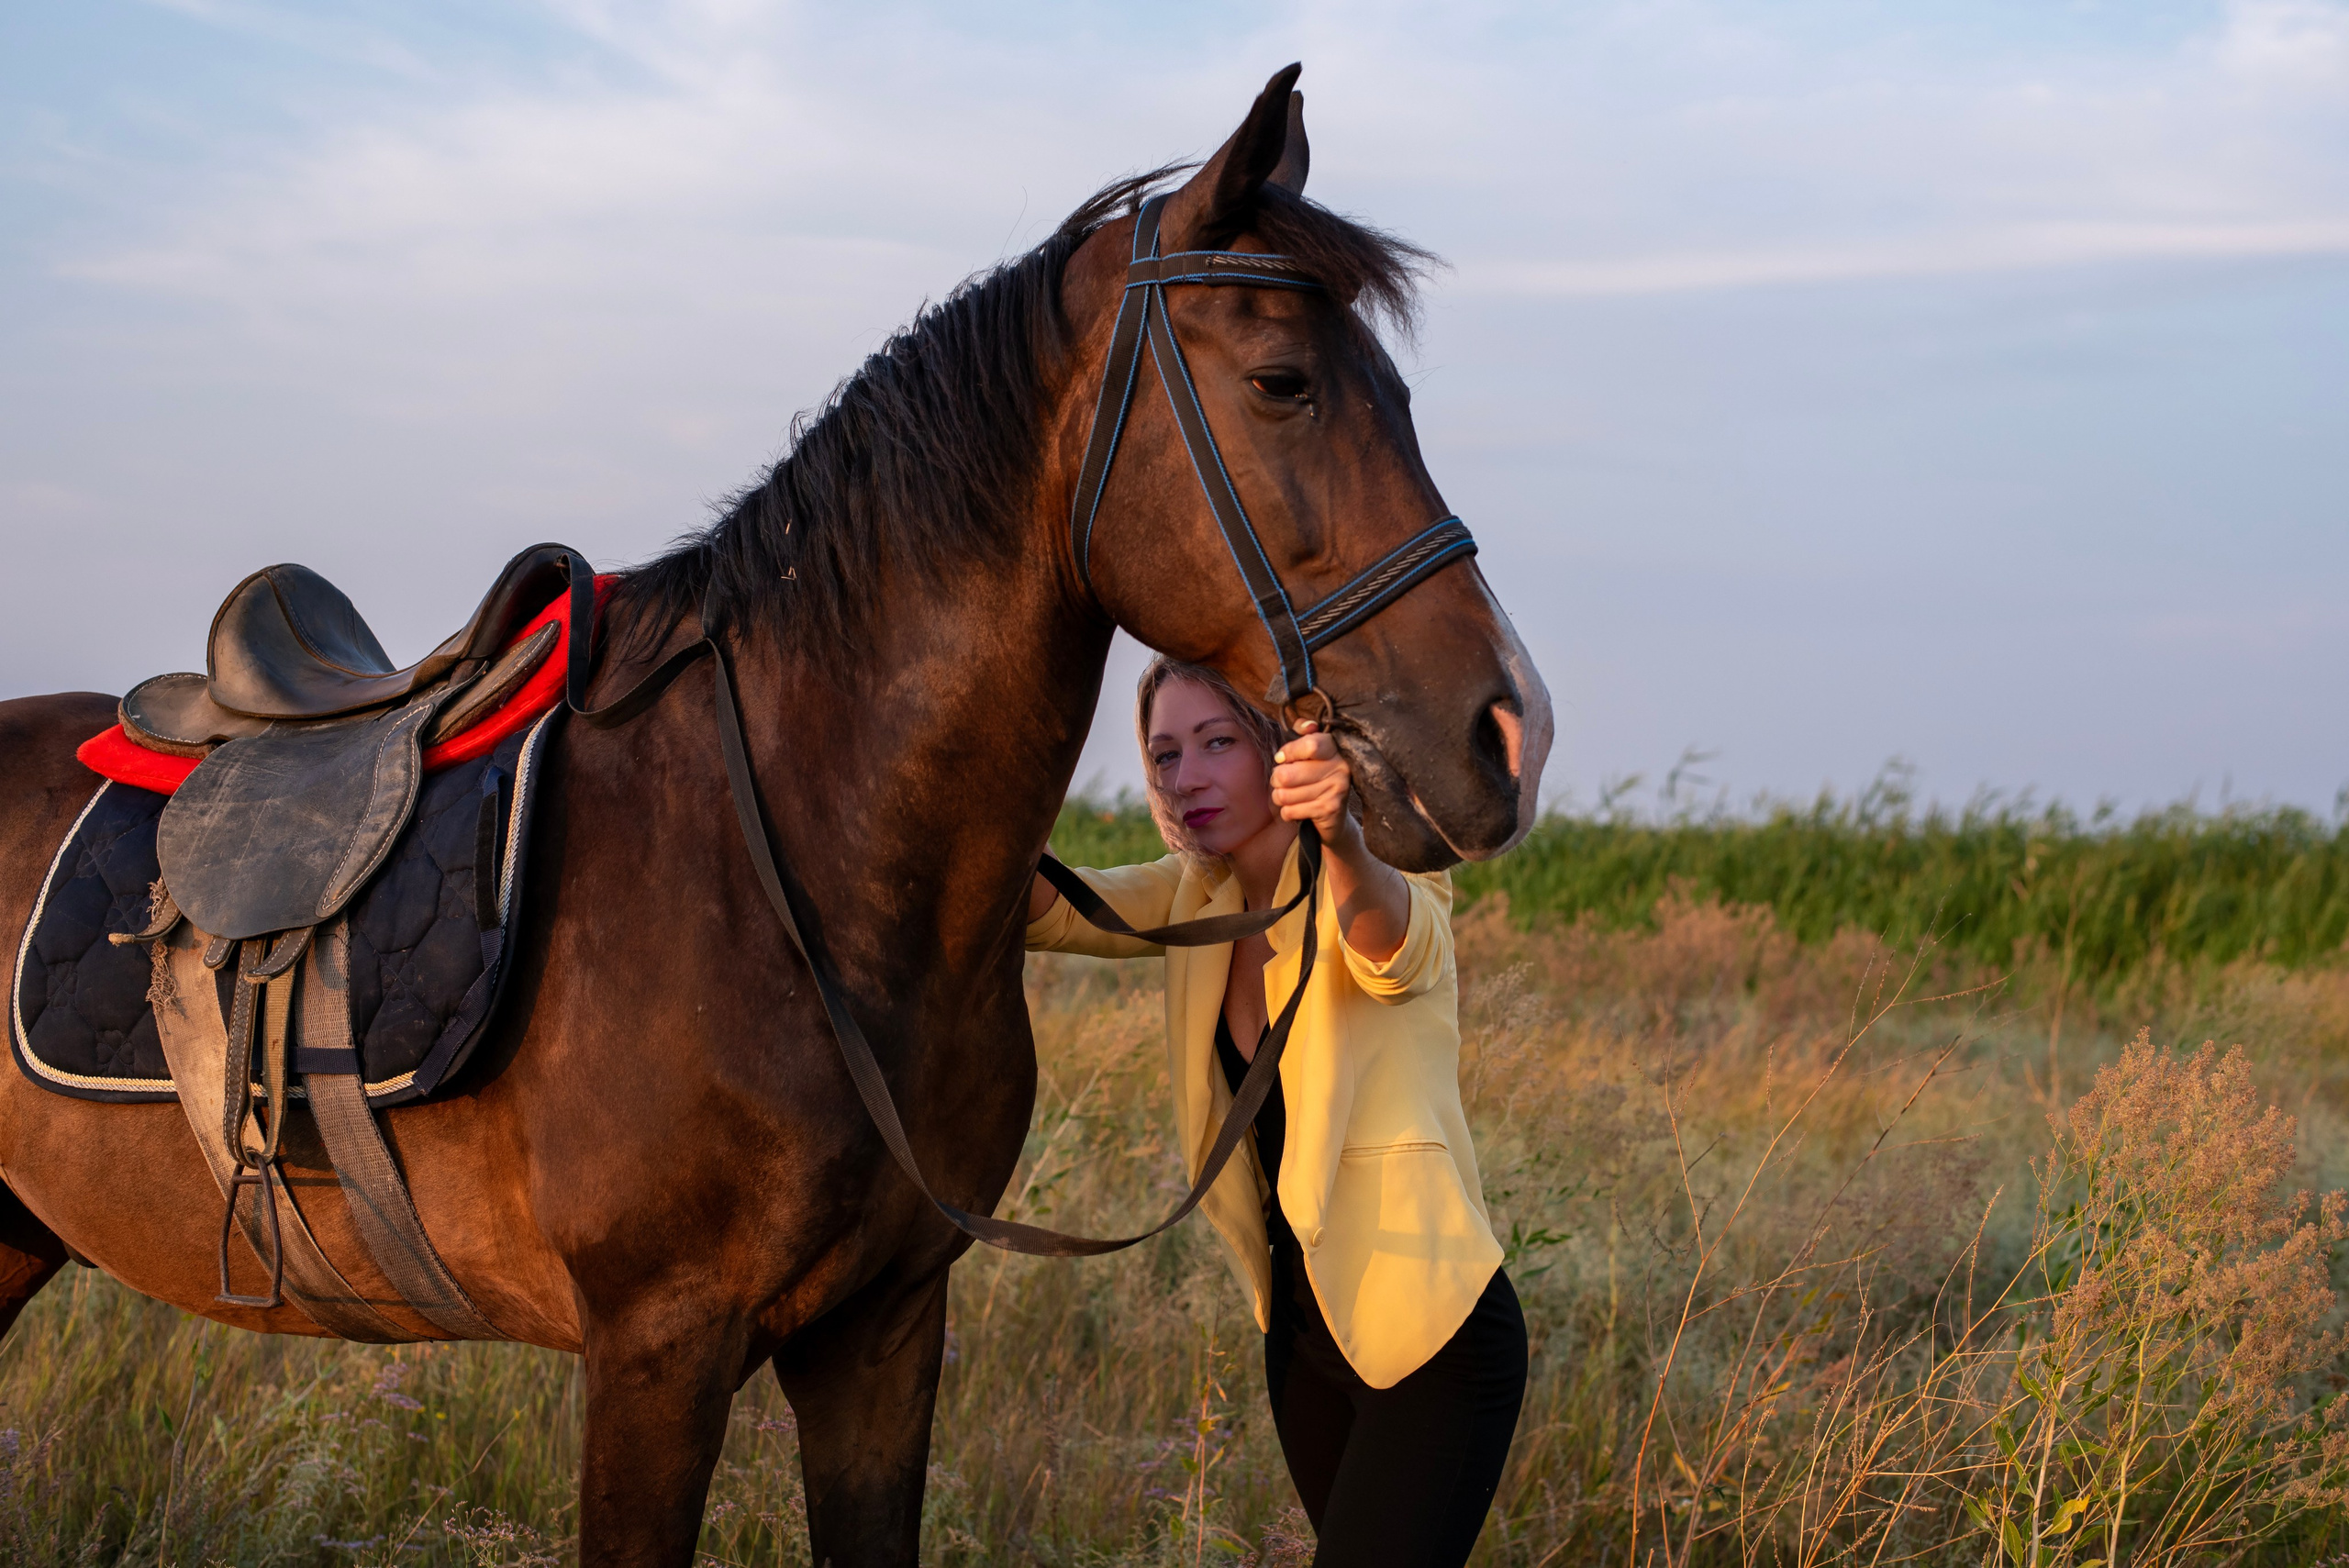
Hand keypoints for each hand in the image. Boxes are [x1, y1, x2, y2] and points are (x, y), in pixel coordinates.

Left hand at [1270, 722, 1356, 843]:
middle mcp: (1340, 767)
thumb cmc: (1316, 777)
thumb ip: (1304, 732)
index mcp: (1334, 748)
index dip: (1288, 752)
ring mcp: (1336, 789)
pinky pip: (1290, 811)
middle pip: (1287, 775)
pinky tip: (1297, 809)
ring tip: (1289, 795)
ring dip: (1280, 797)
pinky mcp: (1329, 810)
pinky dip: (1287, 812)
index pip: (1309, 745)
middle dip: (1276, 780)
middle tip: (1282, 781)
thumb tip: (1306, 726)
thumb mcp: (1311, 751)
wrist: (1335, 817)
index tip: (1282, 758)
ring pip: (1285, 795)